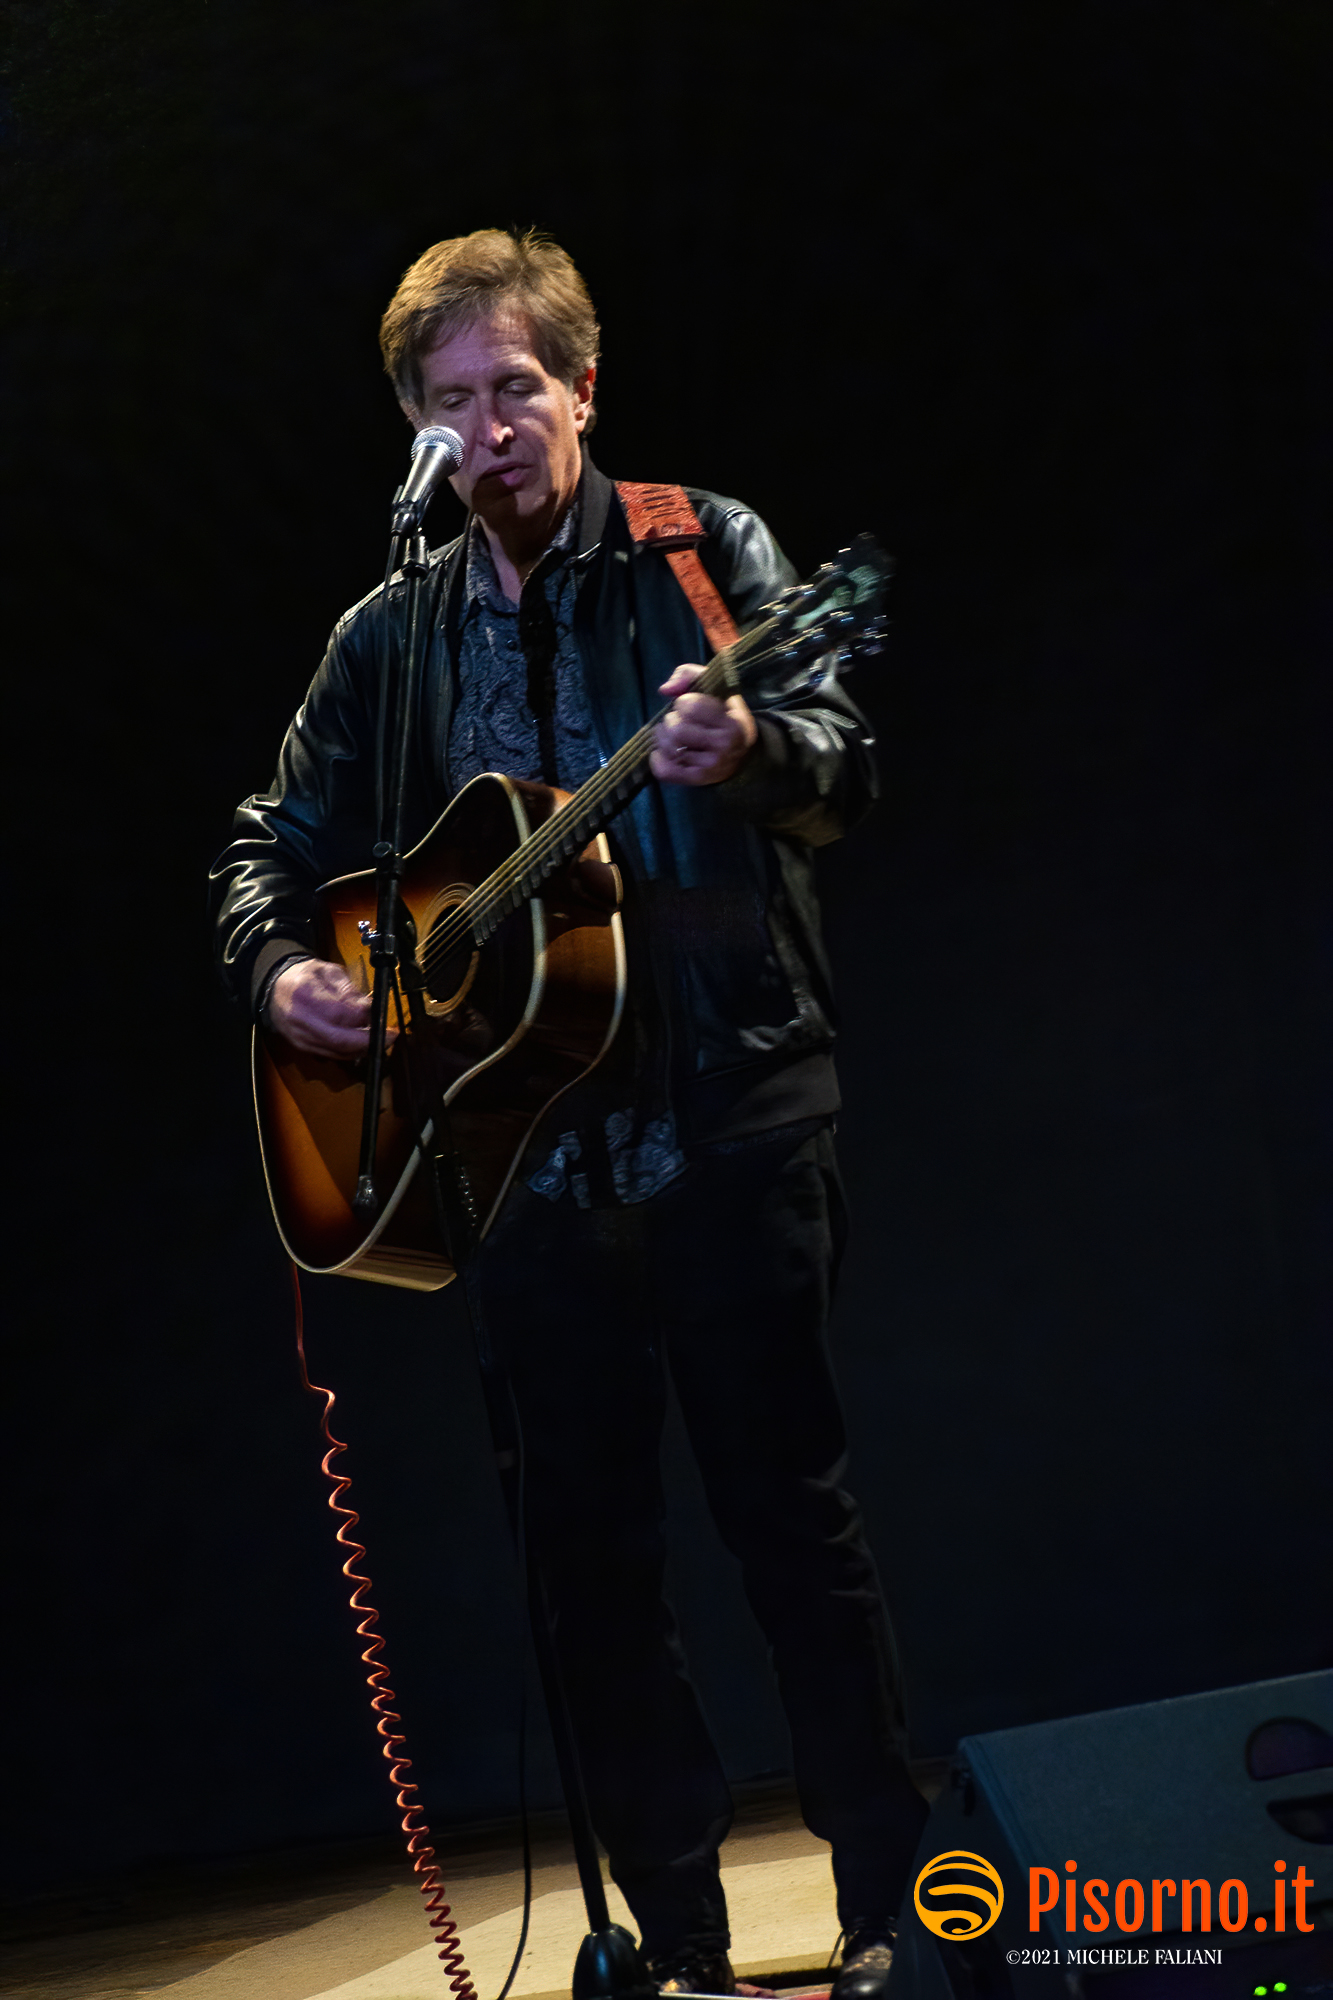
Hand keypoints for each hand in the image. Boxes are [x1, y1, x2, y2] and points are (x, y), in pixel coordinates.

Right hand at [267, 959, 396, 1058]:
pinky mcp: (302, 1047)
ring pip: (337, 1052)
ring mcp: (300, 1037)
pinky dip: (350, 1052)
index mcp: (306, 994)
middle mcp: (301, 1019)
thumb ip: (349, 990)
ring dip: (363, 1049)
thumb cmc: (304, 977)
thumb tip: (368, 1008)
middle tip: (391, 1036)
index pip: (340, 1013)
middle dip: (369, 1041)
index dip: (364, 1017)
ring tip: (380, 1039)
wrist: (276, 989)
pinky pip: (331, 1055)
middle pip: (340, 1039)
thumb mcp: (328, 971)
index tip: (380, 1014)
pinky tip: (362, 1044)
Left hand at [650, 665, 757, 786]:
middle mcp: (723, 746)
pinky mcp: (695, 780)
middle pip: (676, 729)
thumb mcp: (715, 688)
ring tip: (673, 735)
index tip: (690, 705)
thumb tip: (665, 690)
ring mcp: (710, 767)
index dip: (683, 702)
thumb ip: (689, 675)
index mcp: (731, 722)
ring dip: (663, 738)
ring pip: (668, 748)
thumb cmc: (724, 714)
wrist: (743, 753)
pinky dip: (658, 759)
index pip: (690, 706)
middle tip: (679, 721)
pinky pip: (663, 770)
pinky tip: (666, 751)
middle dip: (671, 720)